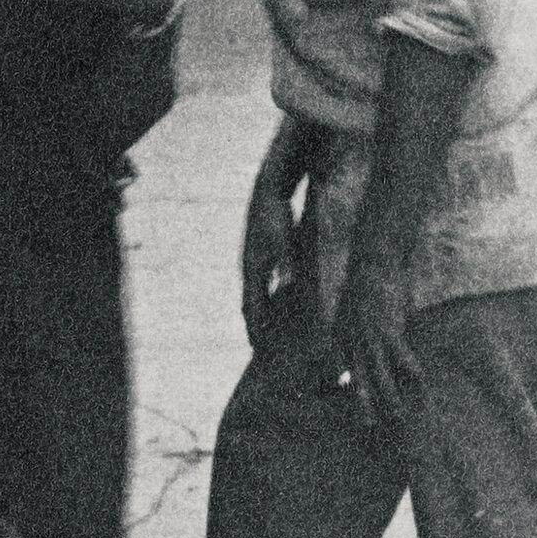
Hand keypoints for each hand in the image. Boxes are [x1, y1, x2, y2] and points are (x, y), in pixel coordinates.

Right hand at [241, 168, 299, 337]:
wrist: (267, 187)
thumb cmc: (276, 213)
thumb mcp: (283, 238)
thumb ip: (287, 263)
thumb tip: (286, 286)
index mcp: (253, 268)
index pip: (252, 307)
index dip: (255, 329)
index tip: (258, 350)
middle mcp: (250, 267)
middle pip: (250, 304)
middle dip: (254, 327)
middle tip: (258, 350)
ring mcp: (253, 260)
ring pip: (255, 294)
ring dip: (259, 313)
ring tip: (264, 332)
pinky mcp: (260, 254)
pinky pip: (260, 283)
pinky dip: (265, 298)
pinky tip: (275, 302)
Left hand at [332, 240, 418, 428]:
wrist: (373, 260)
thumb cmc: (365, 283)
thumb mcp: (348, 309)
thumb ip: (349, 333)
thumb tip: (346, 353)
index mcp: (341, 336)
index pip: (338, 369)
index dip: (342, 387)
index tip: (347, 403)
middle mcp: (352, 341)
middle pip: (358, 379)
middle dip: (363, 404)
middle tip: (368, 426)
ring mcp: (370, 336)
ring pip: (379, 374)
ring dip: (390, 397)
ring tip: (400, 416)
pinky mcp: (388, 328)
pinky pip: (401, 354)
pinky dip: (411, 369)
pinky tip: (422, 382)